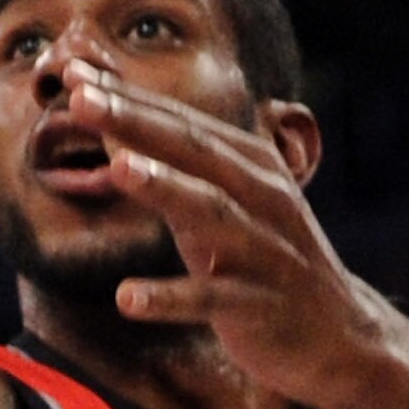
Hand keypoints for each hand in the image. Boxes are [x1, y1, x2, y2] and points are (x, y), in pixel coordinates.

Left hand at [71, 74, 400, 408]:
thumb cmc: (261, 262)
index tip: (71, 72)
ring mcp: (265, 249)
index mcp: (250, 164)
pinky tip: (126, 298)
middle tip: (81, 98)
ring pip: (211, 210)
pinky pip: (213, 299)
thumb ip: (169, 168)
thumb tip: (107, 126)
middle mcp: (262, 196)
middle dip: (136, 122)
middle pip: (193, 150)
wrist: (337, 336)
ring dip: (164, 186)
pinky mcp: (261, 305)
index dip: (127, 97)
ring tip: (117, 168)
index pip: (180, 121)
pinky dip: (170, 298)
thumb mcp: (219, 206)